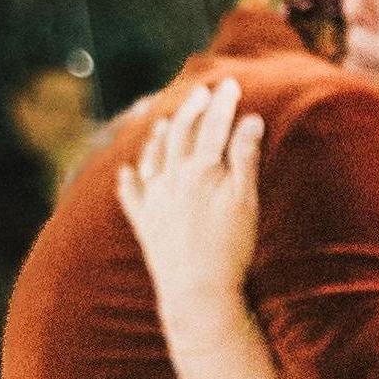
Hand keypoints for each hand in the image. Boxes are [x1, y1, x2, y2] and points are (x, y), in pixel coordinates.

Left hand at [116, 77, 262, 340]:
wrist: (197, 292)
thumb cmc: (230, 250)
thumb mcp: (246, 203)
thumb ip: (245, 159)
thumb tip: (250, 121)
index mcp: (201, 170)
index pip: (213, 127)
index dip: (222, 105)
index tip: (230, 85)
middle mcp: (172, 177)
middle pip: (181, 134)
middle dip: (192, 110)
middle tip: (201, 92)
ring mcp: (154, 199)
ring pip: (153, 157)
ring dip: (159, 136)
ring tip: (163, 122)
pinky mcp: (144, 223)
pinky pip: (131, 194)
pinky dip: (129, 179)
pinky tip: (127, 172)